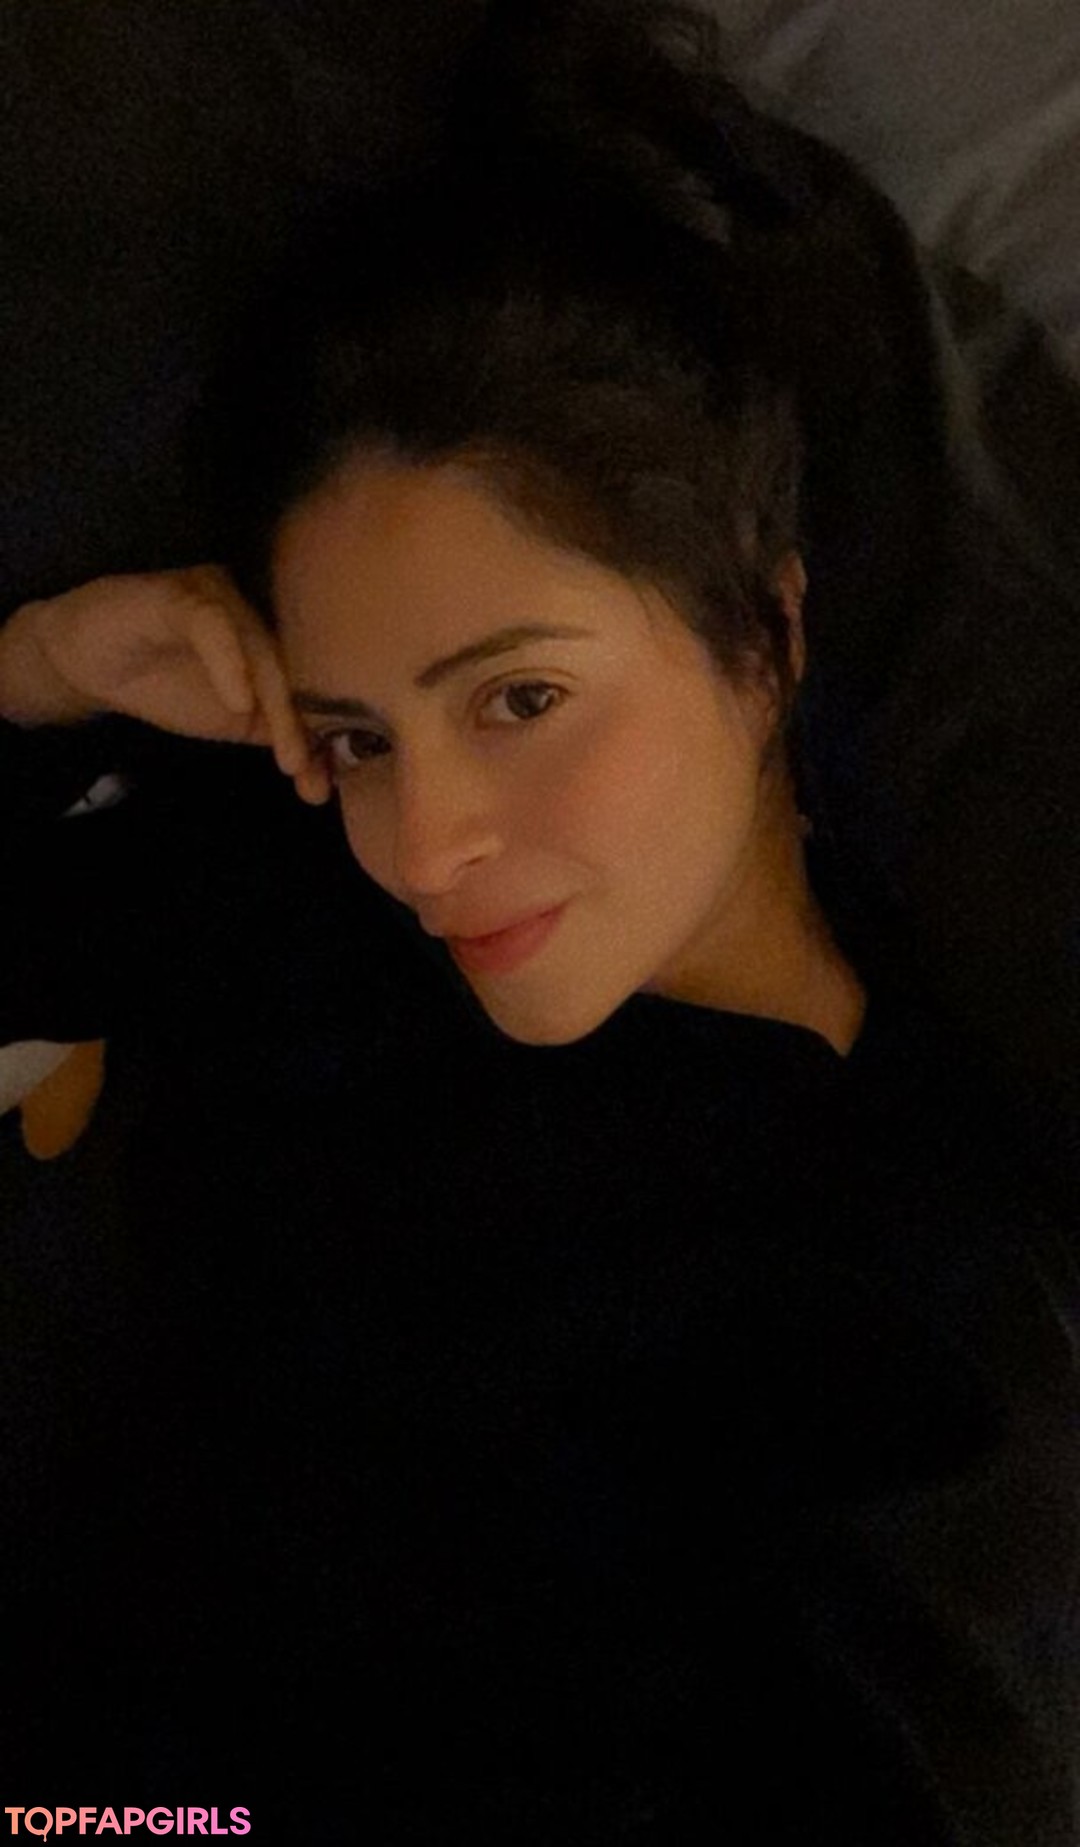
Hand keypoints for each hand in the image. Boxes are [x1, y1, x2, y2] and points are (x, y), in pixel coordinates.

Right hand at [2, 567, 331, 803]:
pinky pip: (212, 624)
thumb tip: (323, 778)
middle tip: (310, 776)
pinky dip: (231, 665)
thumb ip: (276, 735)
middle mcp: (259, 611)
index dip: (326, 735)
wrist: (91, 661)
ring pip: (264, 649)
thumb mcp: (232, 720)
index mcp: (278, 640)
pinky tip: (239, 703)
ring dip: (280, 706)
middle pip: (296, 669)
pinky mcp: (180, 594)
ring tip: (288, 757)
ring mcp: (221, 597)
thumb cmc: (167, 684)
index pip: (313, 684)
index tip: (326, 786)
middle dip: (307, 728)